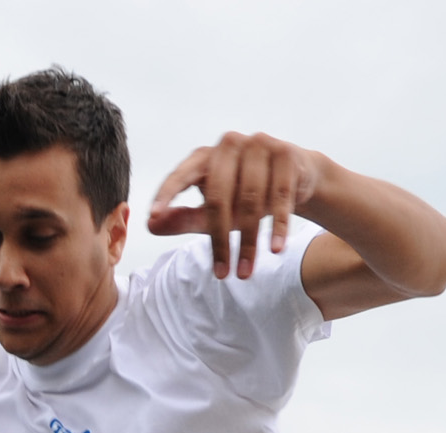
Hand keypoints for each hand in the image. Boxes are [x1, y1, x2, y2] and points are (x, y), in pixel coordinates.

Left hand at [148, 132, 325, 278]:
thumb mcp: (213, 209)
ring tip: (244, 272)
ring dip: (248, 242)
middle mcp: (229, 145)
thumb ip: (183, 217)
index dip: (166, 195)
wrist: (295, 176)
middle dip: (219, 240)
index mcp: (204, 156)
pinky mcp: (285, 155)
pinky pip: (280, 197)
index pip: (180, 175)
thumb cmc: (245, 194)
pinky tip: (275, 250)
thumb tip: (151, 226)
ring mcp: (259, 145)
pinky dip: (277, 226)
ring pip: (250, 201)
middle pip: (218, 196)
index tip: (152, 217)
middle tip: (220, 274)